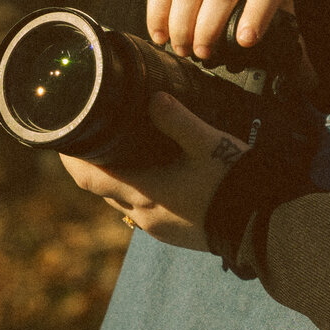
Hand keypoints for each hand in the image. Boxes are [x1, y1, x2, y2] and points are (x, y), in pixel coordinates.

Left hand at [59, 92, 246, 249]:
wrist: (267, 227)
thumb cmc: (236, 185)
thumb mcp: (209, 143)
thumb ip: (178, 120)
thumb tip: (153, 97)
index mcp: (144, 193)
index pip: (89, 178)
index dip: (70, 159)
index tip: (61, 138)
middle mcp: (144, 215)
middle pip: (104, 188)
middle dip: (95, 164)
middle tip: (93, 135)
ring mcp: (159, 227)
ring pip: (124, 200)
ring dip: (119, 178)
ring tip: (122, 150)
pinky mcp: (174, 232)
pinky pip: (145, 209)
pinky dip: (140, 190)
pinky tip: (154, 173)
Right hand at [146, 0, 296, 60]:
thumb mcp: (274, 12)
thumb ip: (291, 46)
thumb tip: (309, 84)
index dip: (258, 13)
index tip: (246, 41)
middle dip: (211, 23)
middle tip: (203, 54)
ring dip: (182, 20)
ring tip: (181, 49)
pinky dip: (158, 12)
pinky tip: (160, 36)